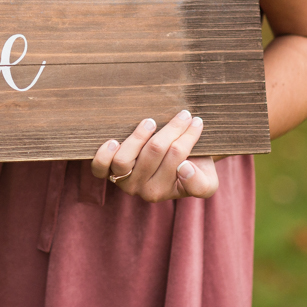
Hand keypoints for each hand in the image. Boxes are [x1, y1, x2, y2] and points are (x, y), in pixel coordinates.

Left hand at [90, 110, 217, 201]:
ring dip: (137, 137)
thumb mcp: (207, 182)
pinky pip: (99, 168)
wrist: (169, 165)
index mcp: (165, 191)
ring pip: (125, 159)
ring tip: (150, 122)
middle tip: (184, 114)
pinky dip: (104, 155)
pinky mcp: (106, 172)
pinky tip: (112, 140)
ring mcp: (122, 181)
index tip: (197, 122)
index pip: (178, 159)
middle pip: (154, 152)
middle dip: (172, 129)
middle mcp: (142, 189)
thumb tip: (183, 169)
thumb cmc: (190, 170)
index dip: (188, 137)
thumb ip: (200, 184)